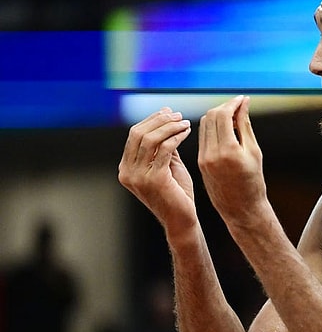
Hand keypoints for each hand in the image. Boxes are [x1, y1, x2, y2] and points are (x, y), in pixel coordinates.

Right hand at [118, 108, 196, 229]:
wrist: (181, 220)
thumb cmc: (177, 193)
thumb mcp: (167, 165)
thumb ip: (163, 145)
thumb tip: (166, 119)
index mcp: (126, 168)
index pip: (134, 134)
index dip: (151, 120)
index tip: (168, 112)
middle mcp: (127, 172)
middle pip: (139, 133)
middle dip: (160, 120)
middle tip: (178, 115)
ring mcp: (138, 176)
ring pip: (150, 139)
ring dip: (169, 127)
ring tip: (184, 122)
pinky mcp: (154, 179)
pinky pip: (164, 149)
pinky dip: (176, 137)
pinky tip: (186, 132)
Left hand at [198, 96, 267, 228]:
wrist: (241, 209)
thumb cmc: (253, 182)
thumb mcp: (254, 151)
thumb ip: (245, 125)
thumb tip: (244, 104)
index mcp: (227, 151)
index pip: (223, 115)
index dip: (233, 103)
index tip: (243, 99)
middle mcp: (211, 154)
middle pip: (210, 117)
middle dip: (224, 107)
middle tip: (239, 106)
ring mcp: (203, 158)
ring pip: (204, 125)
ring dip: (217, 116)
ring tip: (234, 117)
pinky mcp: (200, 162)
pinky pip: (203, 137)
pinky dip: (212, 128)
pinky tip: (226, 130)